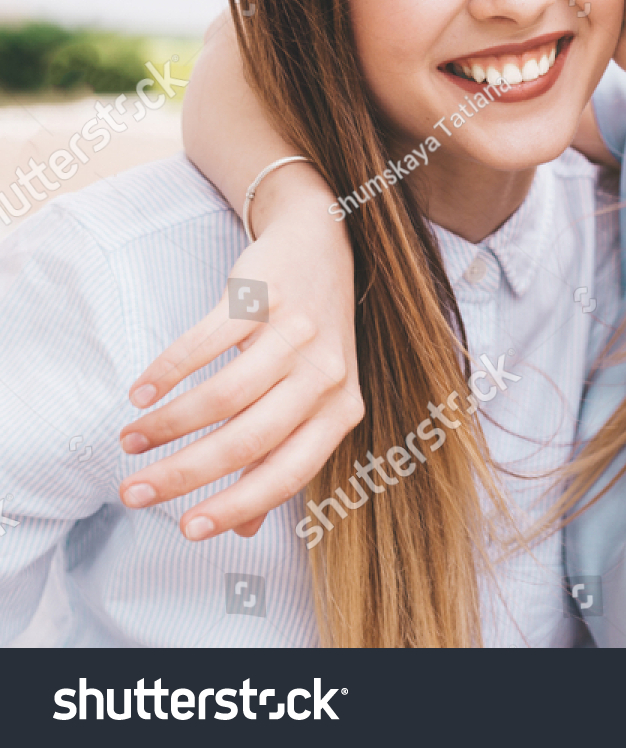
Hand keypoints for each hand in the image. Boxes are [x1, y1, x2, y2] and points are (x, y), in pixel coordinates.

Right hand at [117, 168, 361, 539]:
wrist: (320, 246)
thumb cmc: (311, 339)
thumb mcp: (313, 398)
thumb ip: (279, 457)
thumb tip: (241, 528)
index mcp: (343, 410)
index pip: (289, 472)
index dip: (237, 504)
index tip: (187, 530)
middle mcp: (327, 375)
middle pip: (247, 439)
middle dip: (184, 474)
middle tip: (133, 492)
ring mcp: (296, 333)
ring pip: (222, 396)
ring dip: (166, 424)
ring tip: (130, 440)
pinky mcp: (263, 297)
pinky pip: (205, 343)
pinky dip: (167, 371)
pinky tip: (140, 392)